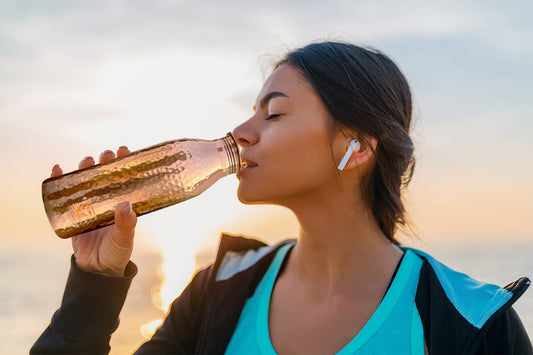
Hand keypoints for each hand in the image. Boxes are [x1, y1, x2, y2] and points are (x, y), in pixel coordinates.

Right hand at [51, 146, 136, 276]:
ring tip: (87, 161)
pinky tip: (57, 169)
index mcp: (122, 202)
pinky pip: (65, 195)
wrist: (97, 269)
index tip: (124, 150)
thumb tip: (124, 204)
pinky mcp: (73, 213)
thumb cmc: (117, 251)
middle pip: (104, 175)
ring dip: (85, 168)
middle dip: (105, 162)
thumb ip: (126, 223)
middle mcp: (107, 200)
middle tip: (106, 154)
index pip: (124, 178)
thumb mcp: (125, 237)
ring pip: (86, 181)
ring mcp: (89, 205)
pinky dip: (60, 180)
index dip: (124, 163)